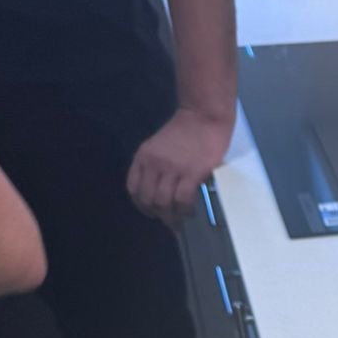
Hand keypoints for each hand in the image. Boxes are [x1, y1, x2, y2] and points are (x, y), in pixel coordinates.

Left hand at [126, 107, 232, 224]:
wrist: (203, 116)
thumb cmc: (185, 131)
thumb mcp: (159, 146)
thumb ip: (155, 165)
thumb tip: (160, 190)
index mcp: (143, 156)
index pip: (133, 188)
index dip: (141, 205)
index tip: (151, 212)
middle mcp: (154, 164)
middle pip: (148, 199)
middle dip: (157, 215)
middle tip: (168, 221)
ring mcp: (172, 168)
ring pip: (164, 202)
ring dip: (171, 217)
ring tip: (179, 221)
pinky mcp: (191, 173)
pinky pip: (183, 199)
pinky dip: (185, 210)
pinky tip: (190, 211)